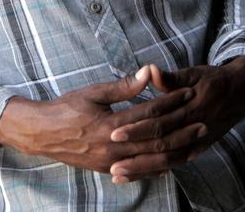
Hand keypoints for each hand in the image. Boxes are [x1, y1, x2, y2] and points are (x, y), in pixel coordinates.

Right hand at [0, 66, 205, 174]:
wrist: (42, 134)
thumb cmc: (66, 108)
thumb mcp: (94, 92)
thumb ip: (123, 87)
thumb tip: (148, 72)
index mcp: (110, 125)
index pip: (149, 113)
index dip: (170, 102)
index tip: (188, 93)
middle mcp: (113, 148)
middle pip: (155, 140)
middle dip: (181, 132)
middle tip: (202, 123)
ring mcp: (111, 163)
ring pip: (150, 160)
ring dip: (174, 152)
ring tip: (194, 144)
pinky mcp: (107, 170)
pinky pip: (138, 171)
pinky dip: (156, 167)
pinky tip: (170, 163)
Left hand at [106, 57, 244, 183]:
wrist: (242, 92)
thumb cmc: (213, 80)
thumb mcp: (193, 73)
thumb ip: (169, 78)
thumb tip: (149, 70)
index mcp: (192, 108)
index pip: (160, 121)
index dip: (137, 128)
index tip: (114, 133)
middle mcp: (196, 128)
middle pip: (162, 146)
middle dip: (136, 156)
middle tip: (112, 164)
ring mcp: (199, 141)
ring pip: (169, 160)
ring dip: (144, 169)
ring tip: (120, 176)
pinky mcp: (200, 148)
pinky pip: (178, 163)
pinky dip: (160, 170)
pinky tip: (142, 176)